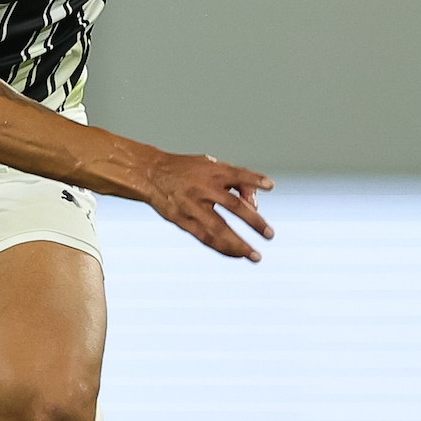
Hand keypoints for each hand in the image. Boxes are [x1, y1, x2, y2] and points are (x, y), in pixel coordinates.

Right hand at [140, 152, 274, 261]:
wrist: (150, 174)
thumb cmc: (186, 170)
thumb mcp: (210, 165)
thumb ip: (235, 179)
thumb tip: (253, 202)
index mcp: (212, 172)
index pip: (237, 174)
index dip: (254, 179)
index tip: (270, 186)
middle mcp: (203, 188)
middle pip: (233, 206)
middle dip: (254, 221)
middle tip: (269, 234)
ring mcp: (192, 206)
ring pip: (219, 229)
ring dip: (238, 244)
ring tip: (254, 256)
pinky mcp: (182, 220)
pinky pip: (204, 238)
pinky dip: (222, 248)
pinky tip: (236, 254)